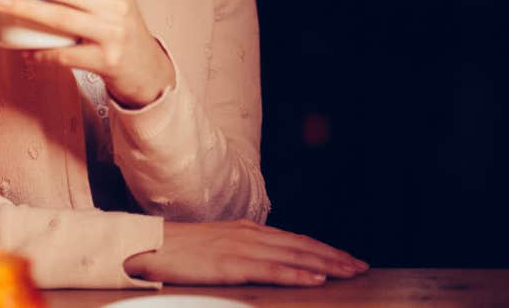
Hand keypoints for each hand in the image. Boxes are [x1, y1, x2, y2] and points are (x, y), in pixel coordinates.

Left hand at [0, 0, 172, 106]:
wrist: (145, 66)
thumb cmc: (118, 27)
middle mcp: (116, 6)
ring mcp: (112, 33)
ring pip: (60, 18)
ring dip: (26, 9)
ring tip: (1, 2)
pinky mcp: (105, 60)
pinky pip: (64, 55)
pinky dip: (41, 53)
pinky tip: (24, 50)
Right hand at [125, 220, 368, 285]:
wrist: (146, 246)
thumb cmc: (177, 251)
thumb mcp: (215, 247)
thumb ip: (241, 253)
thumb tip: (264, 263)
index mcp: (245, 231)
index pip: (294, 239)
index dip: (323, 249)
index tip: (347, 259)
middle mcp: (248, 235)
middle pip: (301, 245)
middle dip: (335, 256)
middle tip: (363, 267)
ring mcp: (240, 248)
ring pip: (293, 255)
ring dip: (326, 264)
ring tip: (351, 273)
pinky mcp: (230, 264)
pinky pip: (270, 270)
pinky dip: (297, 273)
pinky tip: (316, 279)